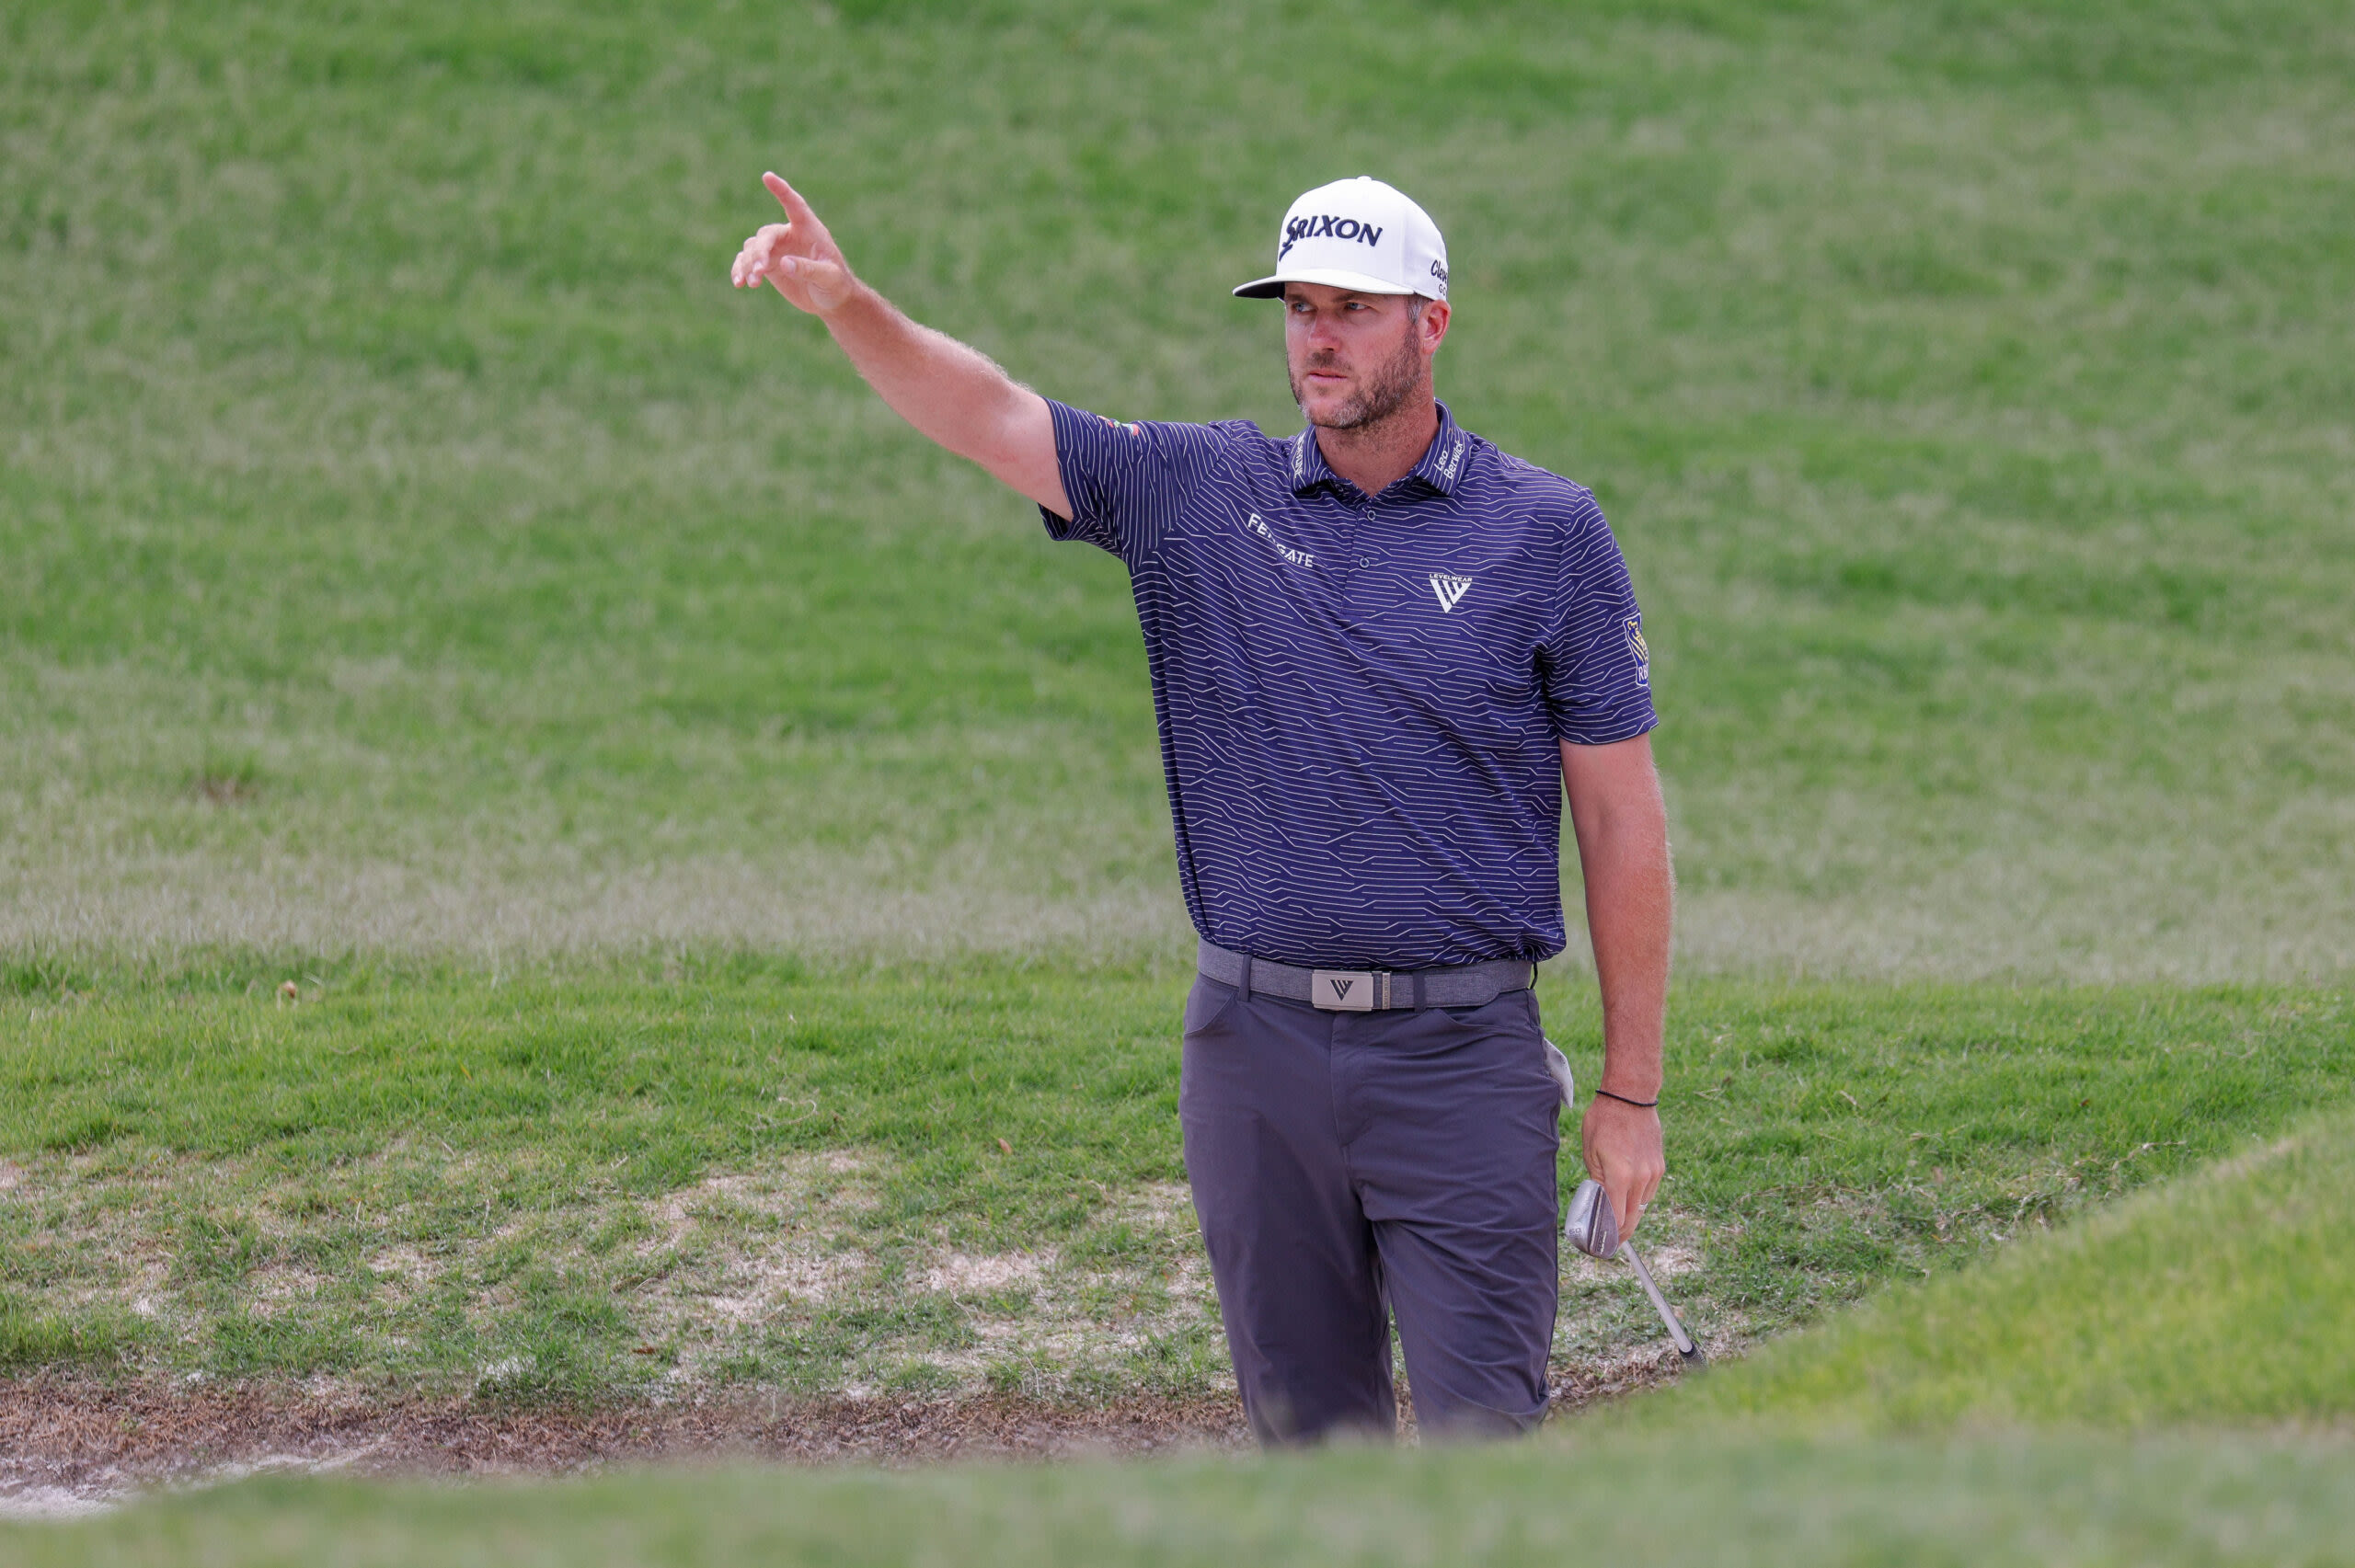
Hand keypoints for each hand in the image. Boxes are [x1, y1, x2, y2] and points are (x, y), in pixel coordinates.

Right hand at [731, 172, 857, 315]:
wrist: (831, 300)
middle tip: (759, 270)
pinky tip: (739, 283)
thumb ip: (809, 269)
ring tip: (752, 283)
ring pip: (752, 248)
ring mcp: (776, 249)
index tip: (767, 176)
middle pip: (766, 235)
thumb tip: (784, 263)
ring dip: (748, 264)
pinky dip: (740, 270)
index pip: (794, 205)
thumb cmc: (836, 284)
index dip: (782, 191)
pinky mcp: (768, 264)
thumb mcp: (828, 277)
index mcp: (809, 230)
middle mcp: (789, 235)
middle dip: (759, 251)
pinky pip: (747, 262)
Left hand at [1581, 1095, 1664, 1239]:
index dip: (1610, 1235)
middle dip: (1622, 1234)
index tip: (1601, 1243)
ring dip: (1631, 1217)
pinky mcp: (1660, 1166)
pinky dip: (1639, 1201)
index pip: (1618, 1219)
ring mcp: (1654, 1173)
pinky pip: (1649, 1193)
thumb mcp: (1590, 1150)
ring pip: (1643, 1207)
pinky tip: (1628, 1201)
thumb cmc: (1605, 1120)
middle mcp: (1641, 1178)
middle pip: (1633, 1219)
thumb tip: (1599, 1202)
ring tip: (1617, 1224)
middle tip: (1610, 1243)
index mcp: (1621, 1176)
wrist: (1632, 1097)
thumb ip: (1597, 1180)